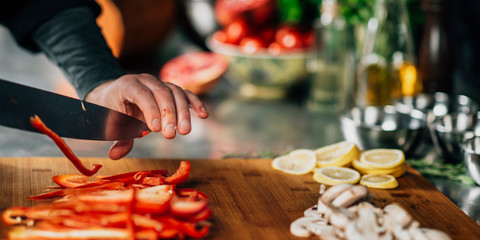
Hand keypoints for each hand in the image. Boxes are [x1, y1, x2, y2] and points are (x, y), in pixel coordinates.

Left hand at [85, 74, 208, 159]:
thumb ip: (118, 139)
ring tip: (184, 132)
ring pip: (176, 92)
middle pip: (162, 92)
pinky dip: (195, 103)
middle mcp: (145, 80)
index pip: (142, 94)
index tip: (155, 130)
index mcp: (128, 85)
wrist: (116, 95)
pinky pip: (185, 94)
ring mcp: (160, 83)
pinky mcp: (171, 90)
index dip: (150, 110)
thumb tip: (115, 155)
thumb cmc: (114, 111)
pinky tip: (203, 115)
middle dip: (168, 114)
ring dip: (183, 112)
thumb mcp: (112, 124)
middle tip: (170, 135)